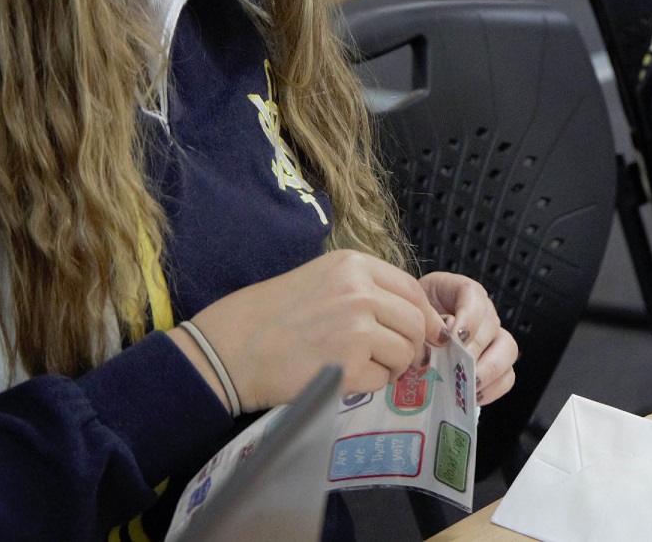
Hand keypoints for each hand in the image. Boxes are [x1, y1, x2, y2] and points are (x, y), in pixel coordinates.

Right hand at [171, 249, 446, 410]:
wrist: (231, 349)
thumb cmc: (269, 316)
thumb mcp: (320, 281)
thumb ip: (364, 290)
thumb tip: (411, 315)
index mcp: (354, 265)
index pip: (412, 289)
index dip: (421, 316)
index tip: (420, 333)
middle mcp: (361, 291)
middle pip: (416, 323)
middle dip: (410, 345)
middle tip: (393, 359)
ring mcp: (357, 328)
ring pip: (405, 352)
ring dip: (391, 367)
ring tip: (363, 368)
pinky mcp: (349, 365)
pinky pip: (382, 379)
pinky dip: (369, 385)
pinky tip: (343, 378)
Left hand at [420, 272, 519, 404]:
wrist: (408, 336)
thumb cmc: (411, 323)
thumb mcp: (411, 314)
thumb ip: (424, 322)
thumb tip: (442, 339)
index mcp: (460, 293)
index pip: (474, 296)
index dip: (469, 318)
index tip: (453, 337)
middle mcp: (482, 314)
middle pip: (493, 325)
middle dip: (475, 349)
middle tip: (457, 366)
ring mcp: (492, 339)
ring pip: (508, 350)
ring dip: (489, 370)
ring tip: (467, 385)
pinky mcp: (495, 364)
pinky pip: (507, 376)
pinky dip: (493, 388)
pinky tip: (472, 395)